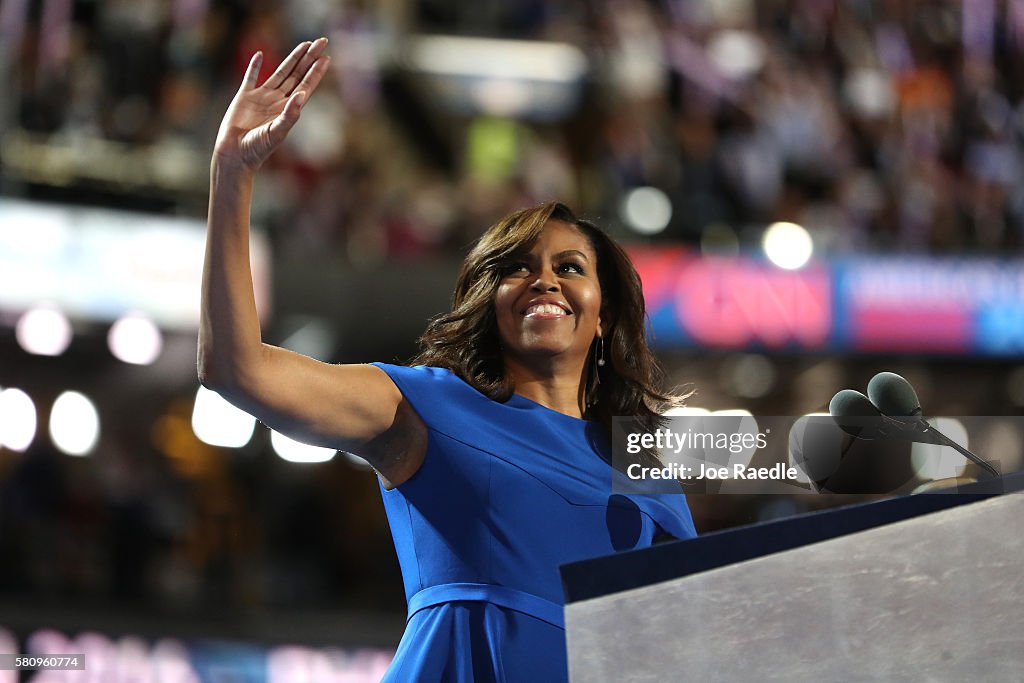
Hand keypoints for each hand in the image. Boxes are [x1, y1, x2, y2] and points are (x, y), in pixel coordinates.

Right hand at [213, 38, 329, 170]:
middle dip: (309, 59)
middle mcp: (277, 101)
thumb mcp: (277, 132)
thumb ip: (290, 114)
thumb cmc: (257, 148)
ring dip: (292, 59)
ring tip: (305, 44)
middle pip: (297, 75)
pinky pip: (250, 77)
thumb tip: (301, 94)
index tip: (326, 57)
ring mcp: (261, 98)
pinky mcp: (244, 97)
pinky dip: (255, 66)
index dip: (316, 72)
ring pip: (280, 73)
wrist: (235, 155)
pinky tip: (260, 55)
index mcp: (288, 109)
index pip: (306, 86)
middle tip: (322, 42)